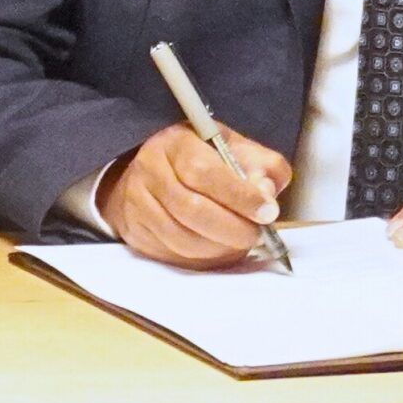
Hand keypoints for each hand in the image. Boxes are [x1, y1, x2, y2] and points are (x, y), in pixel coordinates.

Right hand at [102, 122, 291, 269]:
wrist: (152, 171)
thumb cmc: (200, 159)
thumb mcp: (235, 148)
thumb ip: (261, 165)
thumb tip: (266, 194)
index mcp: (175, 143)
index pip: (203, 171)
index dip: (239, 195)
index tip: (267, 211)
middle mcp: (149, 170)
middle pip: (191, 209)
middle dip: (232, 228)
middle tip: (256, 234)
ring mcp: (137, 202)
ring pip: (181, 238)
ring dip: (219, 248)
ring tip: (239, 243)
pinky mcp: (135, 230)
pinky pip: (171, 254)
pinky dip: (202, 259)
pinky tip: (218, 249)